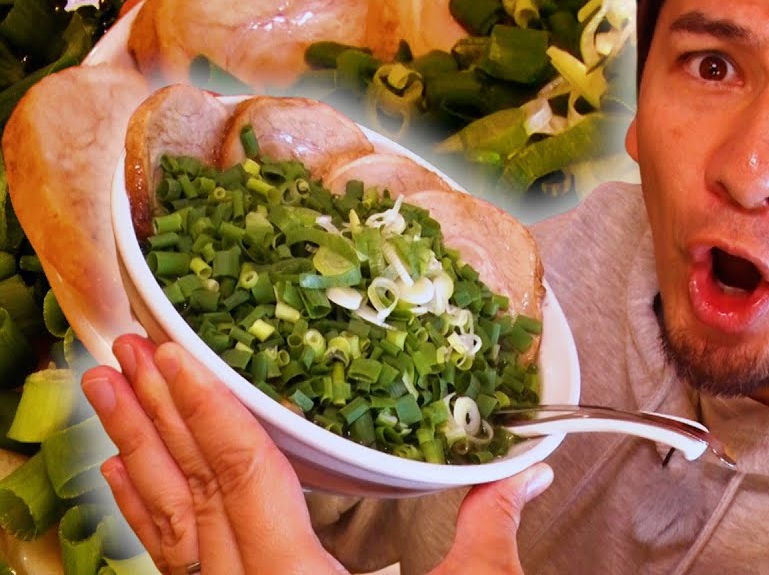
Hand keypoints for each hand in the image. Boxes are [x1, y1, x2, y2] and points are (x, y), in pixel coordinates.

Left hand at [82, 334, 553, 574]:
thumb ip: (489, 532)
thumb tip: (530, 470)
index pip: (241, 476)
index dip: (207, 409)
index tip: (176, 355)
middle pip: (190, 492)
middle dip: (154, 413)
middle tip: (125, 347)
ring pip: (169, 523)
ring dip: (136, 448)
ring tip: (105, 388)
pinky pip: (173, 561)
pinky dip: (146, 512)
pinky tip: (123, 473)